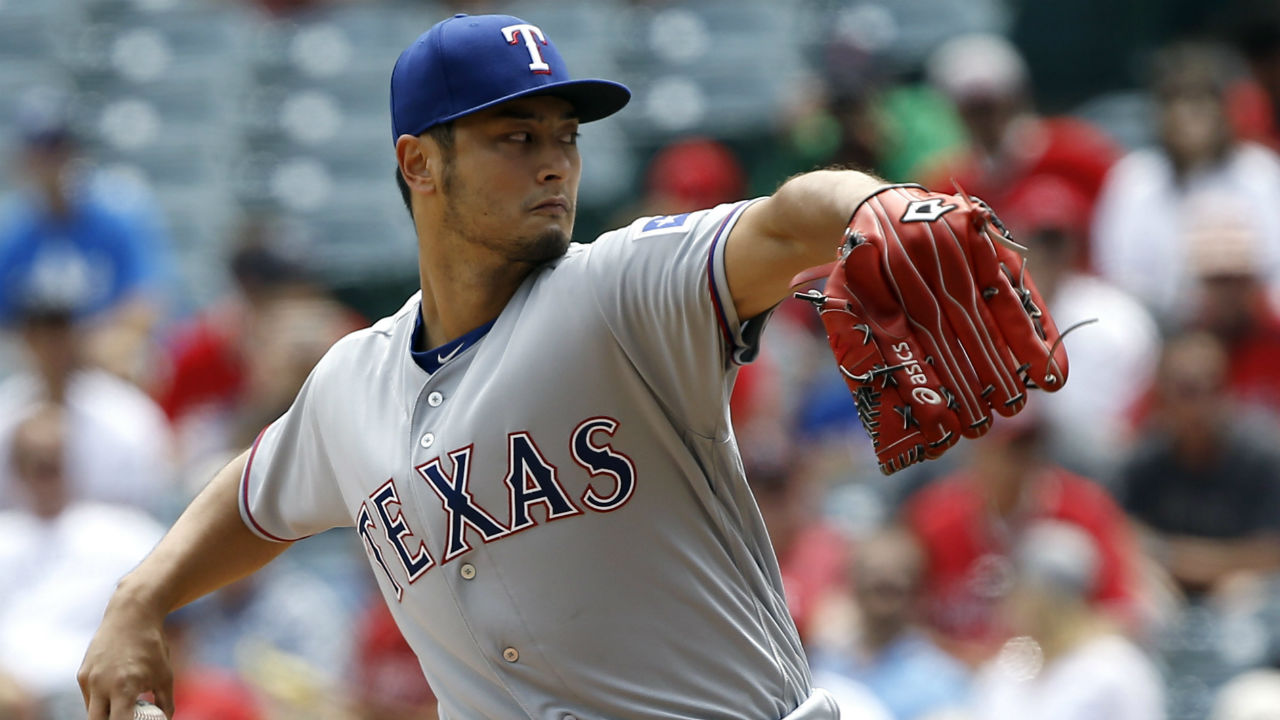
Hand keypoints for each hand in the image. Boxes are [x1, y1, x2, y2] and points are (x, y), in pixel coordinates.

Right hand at [77, 590, 173, 719]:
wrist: (131, 616)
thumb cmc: (152, 647)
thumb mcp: (166, 676)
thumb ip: (165, 703)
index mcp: (124, 687)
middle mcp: (101, 685)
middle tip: (127, 717)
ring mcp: (89, 679)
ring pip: (91, 711)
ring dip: (105, 714)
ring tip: (123, 706)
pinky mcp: (82, 674)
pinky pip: (89, 697)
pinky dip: (100, 701)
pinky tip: (114, 693)